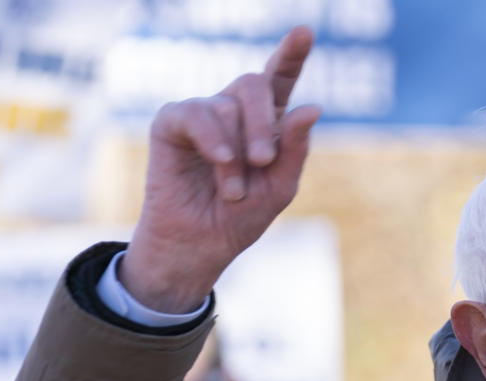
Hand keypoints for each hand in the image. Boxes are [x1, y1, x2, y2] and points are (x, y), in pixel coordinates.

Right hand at [122, 25, 321, 312]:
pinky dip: (213, 139)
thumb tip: (313, 107)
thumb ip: (295, 148)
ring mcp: (202, 113)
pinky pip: (195, 114)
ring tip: (232, 190)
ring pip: (226, 107)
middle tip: (264, 162)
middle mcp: (233, 109)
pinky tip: (220, 161)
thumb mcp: (280, 186)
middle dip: (263, 123)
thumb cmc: (242, 216)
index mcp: (265, 120)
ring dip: (236, 154)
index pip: (279, 77)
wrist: (200, 243)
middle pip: (254, 85)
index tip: (304, 32)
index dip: (291, 54)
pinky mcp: (171, 122)